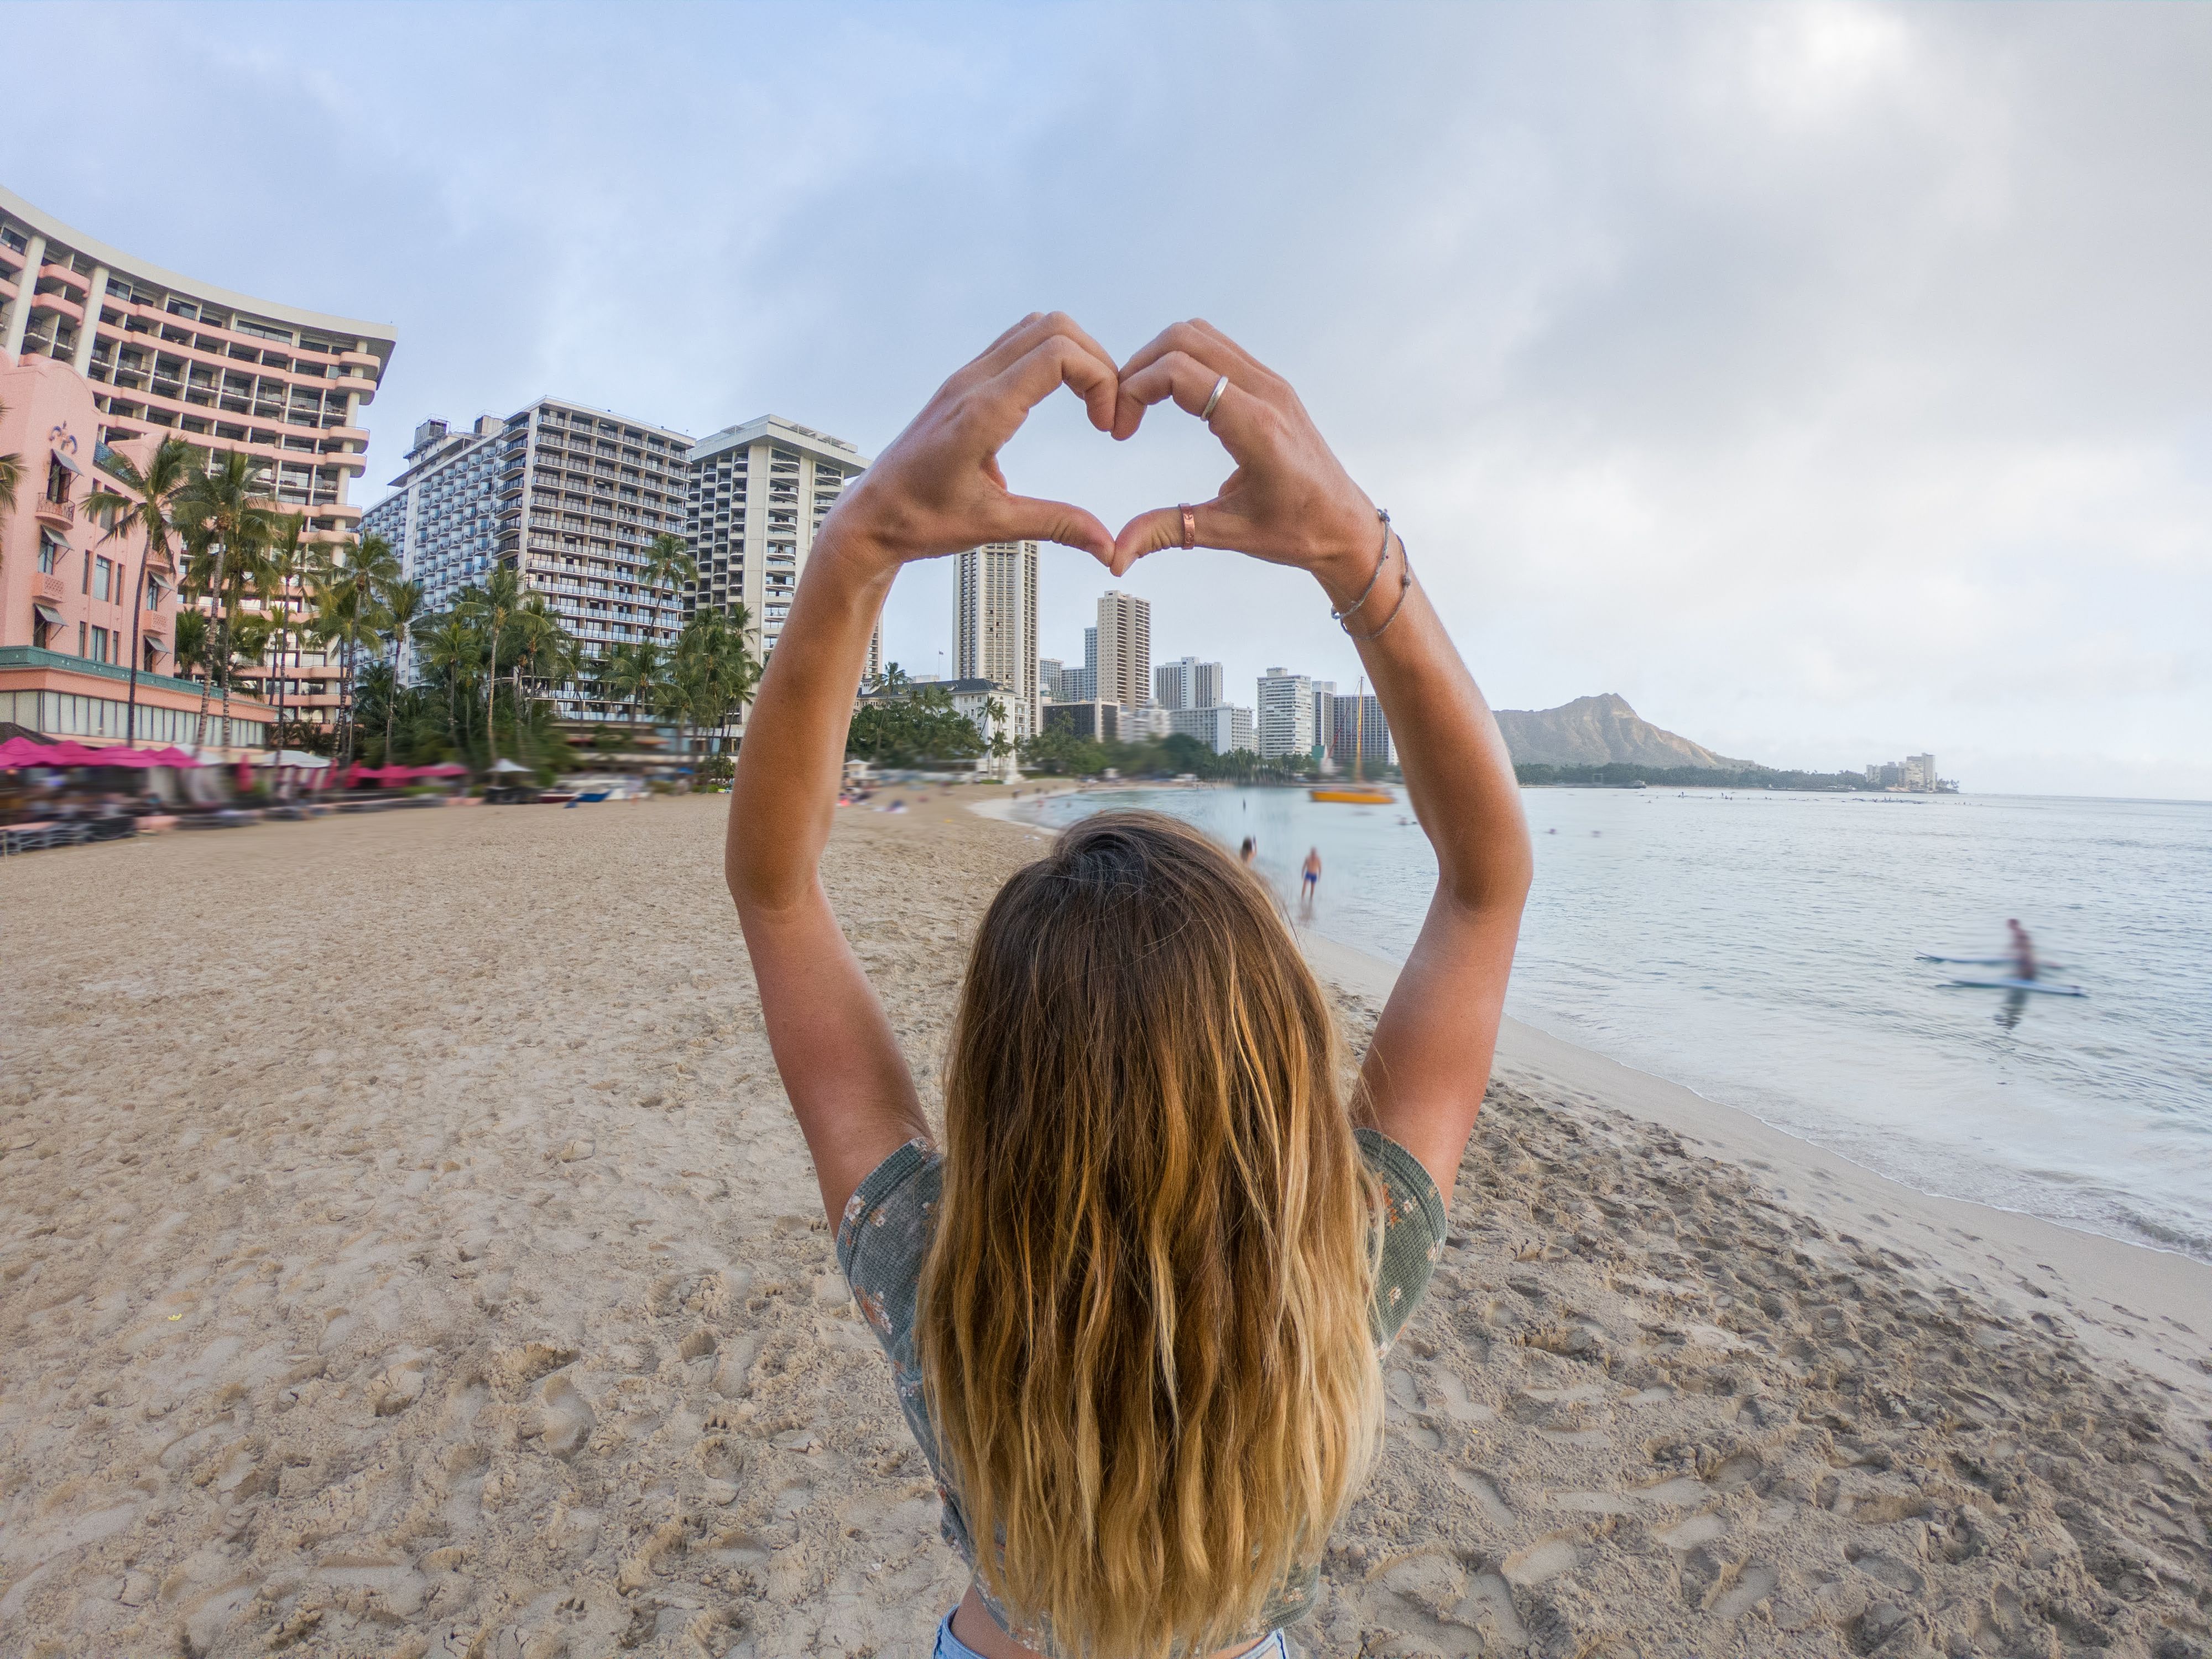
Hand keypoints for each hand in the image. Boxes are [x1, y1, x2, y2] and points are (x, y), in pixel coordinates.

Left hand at [826, 313, 1119, 572]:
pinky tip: (1057, 399)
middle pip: (1054, 328)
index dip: (1099, 380)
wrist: (869, 517)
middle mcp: (972, 383)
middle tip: (1105, 412)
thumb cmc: (917, 521)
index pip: (1057, 355)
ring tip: (1088, 402)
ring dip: (1074, 355)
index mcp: (980, 413)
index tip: (1105, 425)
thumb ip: (1055, 525)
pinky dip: (1050, 358)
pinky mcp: (963, 383)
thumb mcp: (993, 525)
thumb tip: (1107, 544)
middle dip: (1096, 363)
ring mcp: (965, 378)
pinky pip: (1016, 344)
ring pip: (1035, 327)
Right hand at [1110, 320, 1380, 595]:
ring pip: (1200, 335)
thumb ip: (1169, 531)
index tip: (1120, 427)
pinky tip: (1171, 401)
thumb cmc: (1300, 530)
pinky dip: (1184, 361)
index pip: (1180, 372)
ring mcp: (1272, 383)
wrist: (1345, 523)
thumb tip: (1117, 552)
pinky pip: (1219, 349)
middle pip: (1184, 339)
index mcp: (1256, 427)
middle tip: (1122, 411)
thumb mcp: (1229, 532)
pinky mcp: (1272, 384)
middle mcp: (1266, 393)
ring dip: (1160, 360)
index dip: (1135, 390)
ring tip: (1140, 403)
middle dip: (1140, 368)